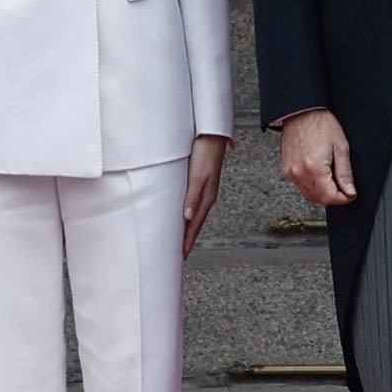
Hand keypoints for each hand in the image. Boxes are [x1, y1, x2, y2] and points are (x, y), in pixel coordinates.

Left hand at [182, 133, 231, 255]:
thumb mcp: (198, 175)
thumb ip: (192, 196)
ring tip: (180, 241)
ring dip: (188, 229)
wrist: (212, 134)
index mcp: (207, 198)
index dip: (188, 241)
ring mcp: (205, 190)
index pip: (195, 225)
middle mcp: (207, 197)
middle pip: (195, 224)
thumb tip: (187, 217)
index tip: (182, 256)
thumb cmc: (205, 152)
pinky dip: (188, 216)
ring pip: (195, 216)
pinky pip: (194, 205)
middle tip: (179, 255)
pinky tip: (184, 217)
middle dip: (188, 240)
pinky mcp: (201, 183)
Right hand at [280, 106, 355, 207]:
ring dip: (322, 193)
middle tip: (344, 187)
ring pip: (309, 195)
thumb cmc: (320, 123)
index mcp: (314, 168)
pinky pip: (301, 186)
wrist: (301, 112)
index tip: (350, 194)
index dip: (343, 199)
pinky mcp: (286, 170)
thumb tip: (350, 191)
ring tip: (331, 177)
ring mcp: (290, 172)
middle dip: (333, 197)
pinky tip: (319, 174)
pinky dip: (312, 186)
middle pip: (318, 199)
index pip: (329, 198)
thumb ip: (345, 173)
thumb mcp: (341, 147)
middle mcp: (299, 173)